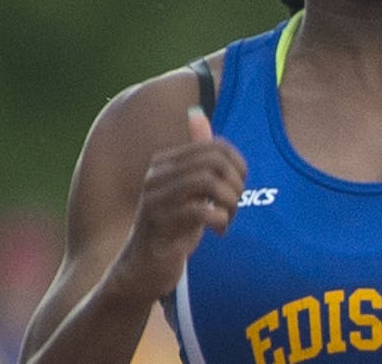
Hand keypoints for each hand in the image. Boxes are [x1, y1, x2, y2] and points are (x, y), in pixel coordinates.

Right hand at [110, 107, 246, 300]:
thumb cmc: (172, 227)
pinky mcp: (159, 226)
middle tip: (233, 205)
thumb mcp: (188, 188)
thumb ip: (195, 154)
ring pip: (209, 182)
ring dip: (230, 202)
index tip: (237, 187)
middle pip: (215, 161)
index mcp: (164, 163)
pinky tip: (218, 230)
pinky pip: (201, 210)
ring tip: (227, 217)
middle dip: (236, 183)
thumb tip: (197, 112)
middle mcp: (156, 177)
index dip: (238, 165)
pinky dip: (220, 219)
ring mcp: (155, 200)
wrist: (143, 269)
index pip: (215, 146)